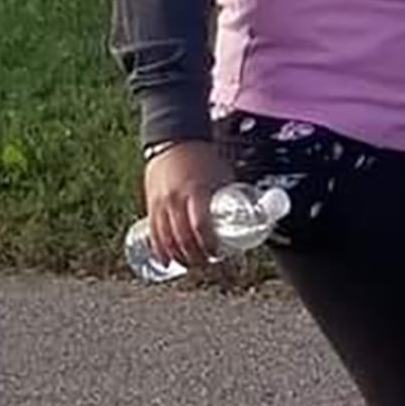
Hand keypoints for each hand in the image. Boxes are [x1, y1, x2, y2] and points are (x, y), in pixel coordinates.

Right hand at [143, 140, 224, 268]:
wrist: (173, 140)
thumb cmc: (203, 157)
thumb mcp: (221, 175)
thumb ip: (229, 196)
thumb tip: (253, 213)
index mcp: (196, 191)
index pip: (201, 226)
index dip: (209, 244)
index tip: (217, 253)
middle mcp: (175, 200)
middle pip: (183, 238)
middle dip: (195, 256)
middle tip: (206, 263)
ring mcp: (160, 203)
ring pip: (166, 239)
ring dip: (178, 257)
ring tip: (190, 264)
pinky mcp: (151, 204)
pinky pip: (153, 232)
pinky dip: (159, 250)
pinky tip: (165, 261)